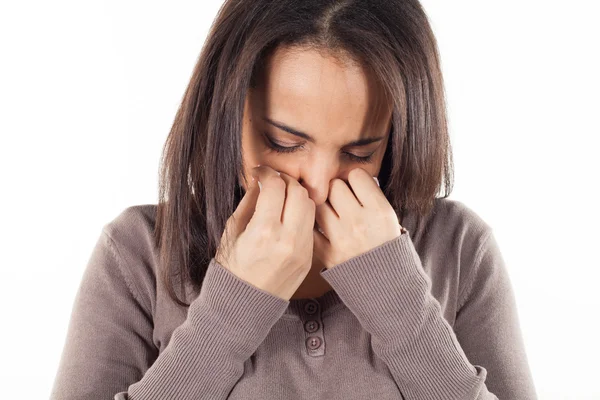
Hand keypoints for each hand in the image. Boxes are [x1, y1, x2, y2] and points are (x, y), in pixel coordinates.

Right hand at [215, 165, 315, 300]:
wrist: (244, 304)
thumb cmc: (232, 267)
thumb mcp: (232, 231)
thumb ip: (249, 202)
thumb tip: (260, 180)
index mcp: (263, 232)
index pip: (275, 186)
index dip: (267, 173)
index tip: (260, 172)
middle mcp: (286, 239)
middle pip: (298, 192)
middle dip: (285, 180)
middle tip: (273, 181)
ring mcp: (301, 249)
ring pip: (310, 206)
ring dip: (297, 195)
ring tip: (282, 196)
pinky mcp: (309, 257)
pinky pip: (311, 225)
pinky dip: (302, 213)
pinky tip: (288, 214)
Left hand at [313, 167, 402, 269]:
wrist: (387, 283)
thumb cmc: (387, 244)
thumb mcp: (390, 217)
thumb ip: (370, 195)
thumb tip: (347, 175)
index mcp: (379, 211)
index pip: (356, 175)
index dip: (356, 180)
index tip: (357, 188)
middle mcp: (359, 222)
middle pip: (335, 186)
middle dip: (337, 190)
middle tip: (342, 200)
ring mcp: (341, 238)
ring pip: (319, 203)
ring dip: (323, 205)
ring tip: (331, 212)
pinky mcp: (327, 253)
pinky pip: (310, 226)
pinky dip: (312, 224)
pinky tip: (320, 226)